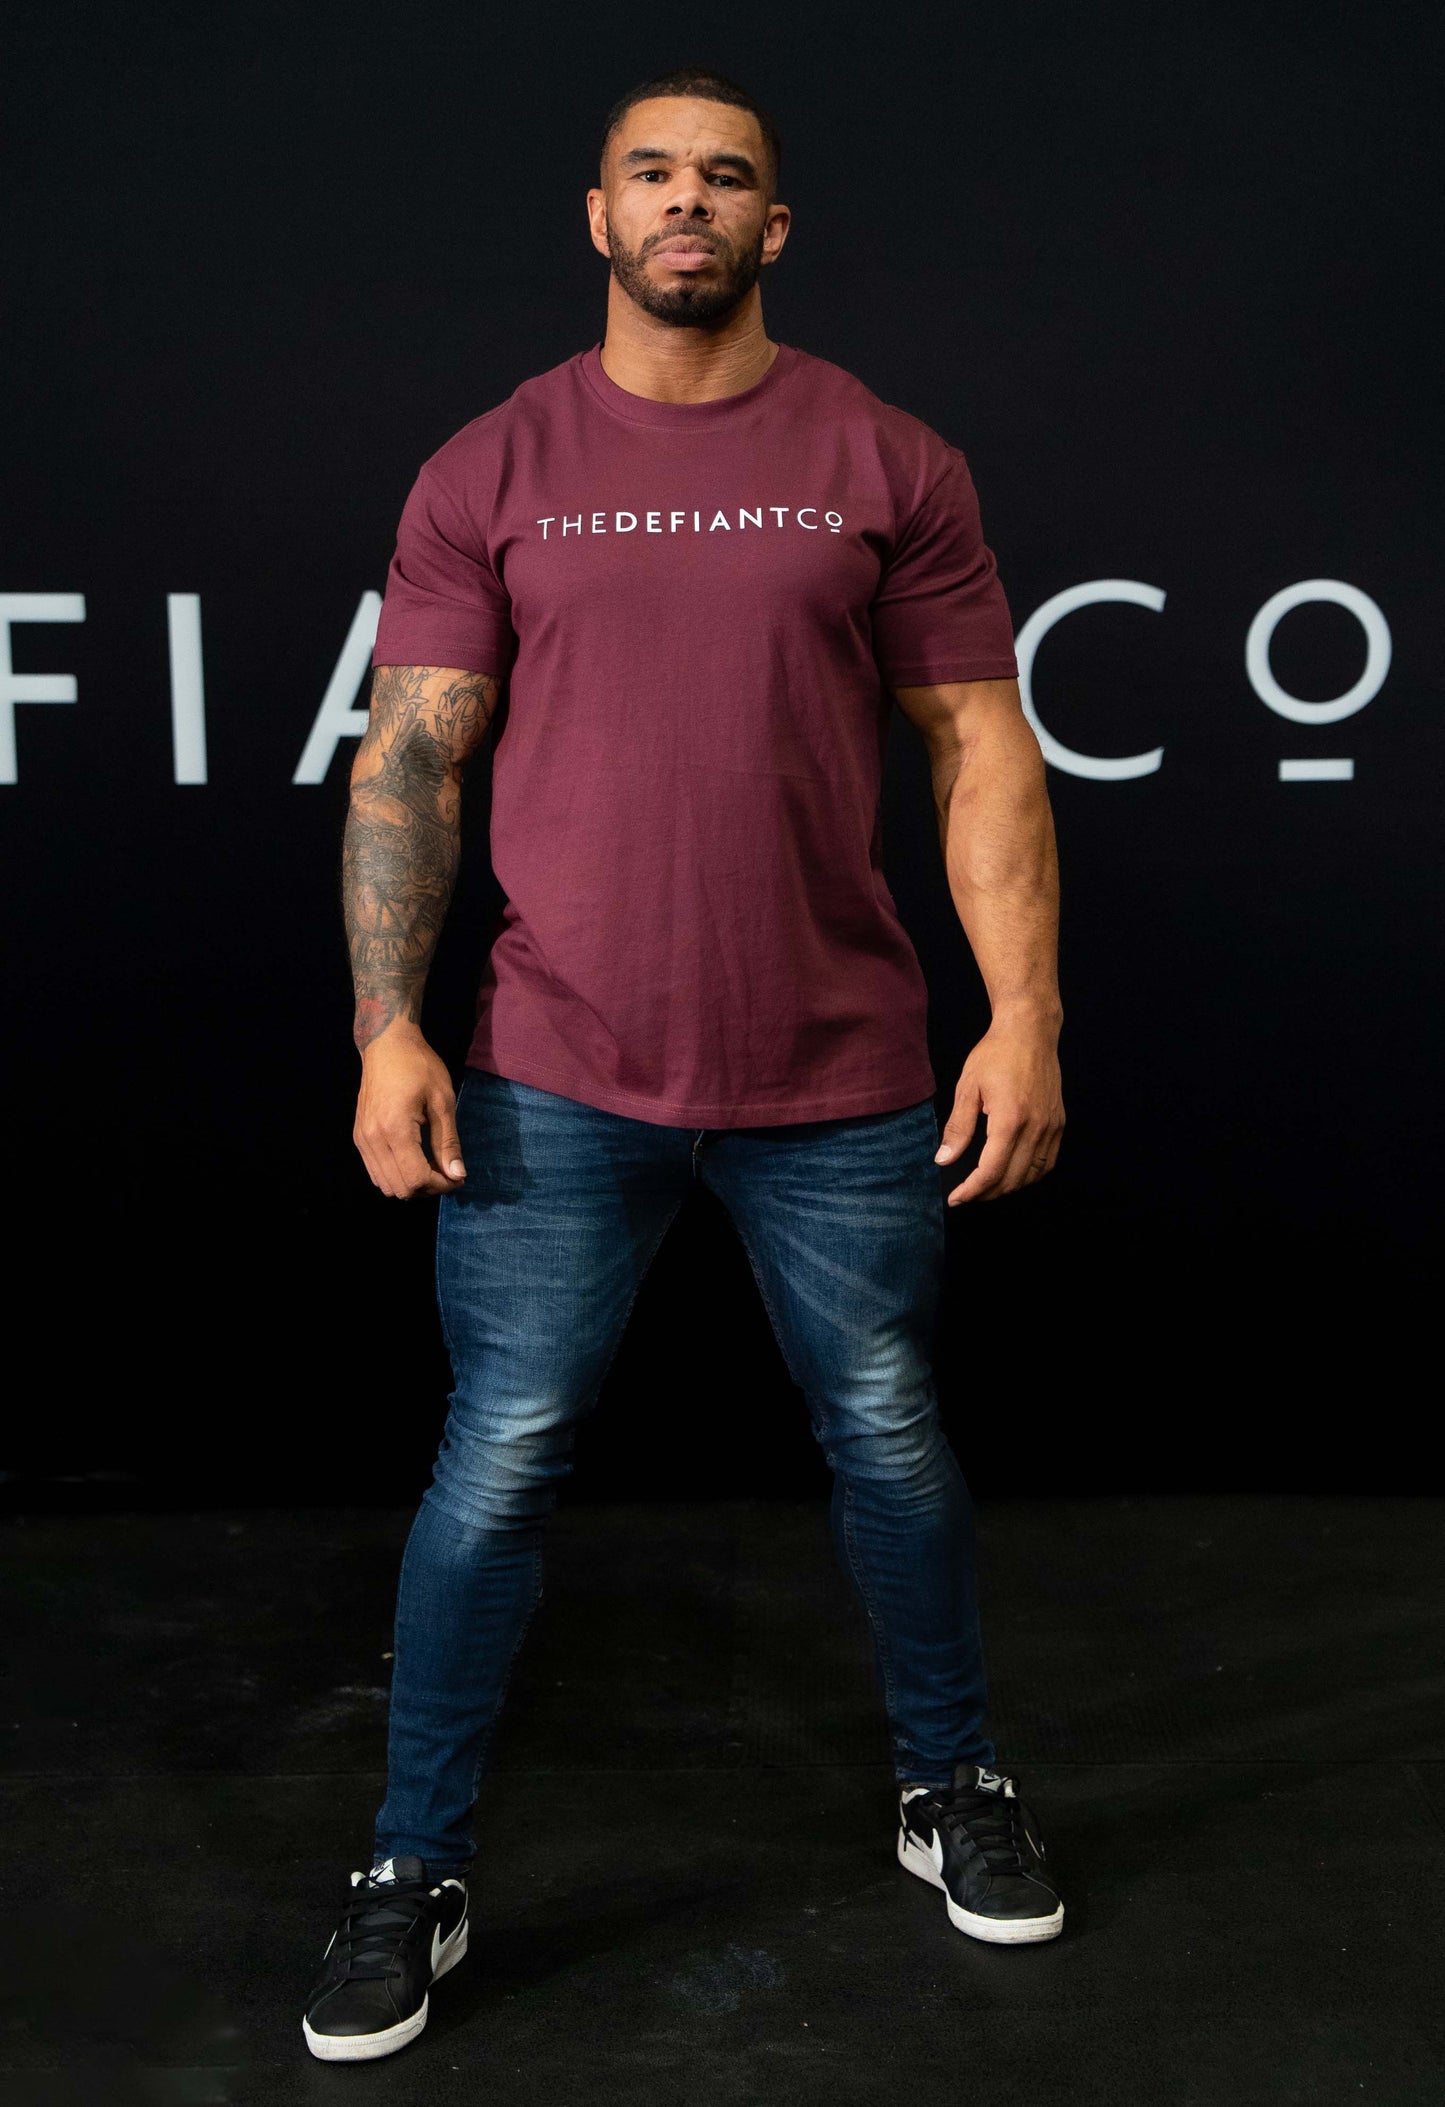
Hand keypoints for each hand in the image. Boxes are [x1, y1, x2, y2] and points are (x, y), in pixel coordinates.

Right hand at [353, 1022, 466, 1198]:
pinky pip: (376, 1172)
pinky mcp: (359, 1137)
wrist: (386, 1044)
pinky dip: (396, 1175)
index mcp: (395, 1129)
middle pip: (401, 1189)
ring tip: (431, 1165)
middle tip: (447, 1171)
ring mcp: (362, 1139)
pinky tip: (413, 1159)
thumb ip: (448, 1142)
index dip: (441, 1185)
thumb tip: (457, 1175)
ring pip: (386, 1185)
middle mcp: (373, 1139)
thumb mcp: (442, 1101)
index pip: (416, 1179)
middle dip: (428, 1187)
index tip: (458, 1176)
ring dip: (412, 1184)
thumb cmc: (419, 1066)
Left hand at [935, 1014, 1063, 1203]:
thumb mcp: (967, 1087)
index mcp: (1009, 1119)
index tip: (956, 1198)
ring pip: (1033, 1175)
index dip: (972, 1190)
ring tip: (986, 1187)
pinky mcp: (1059, 1123)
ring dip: (1009, 1187)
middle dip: (987, 1193)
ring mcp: (1051, 1126)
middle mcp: (1035, 1127)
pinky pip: (1048, 1162)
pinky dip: (1030, 1175)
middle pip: (1012, 1179)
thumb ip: (957, 1127)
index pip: (991, 1171)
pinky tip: (1013, 1173)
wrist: (1030, 1032)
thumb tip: (944, 1159)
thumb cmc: (996, 1054)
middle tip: (967, 1194)